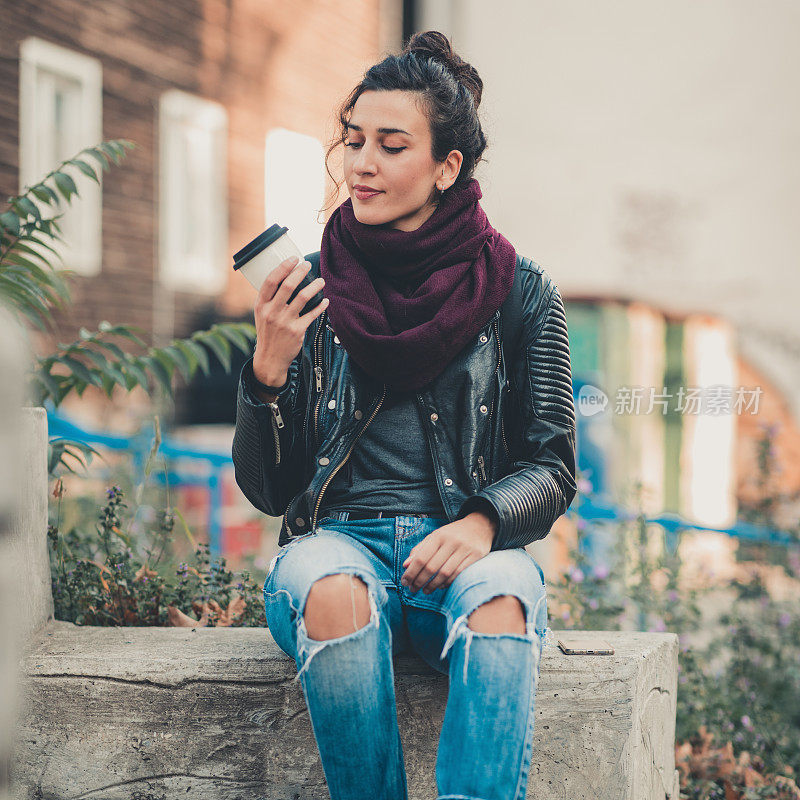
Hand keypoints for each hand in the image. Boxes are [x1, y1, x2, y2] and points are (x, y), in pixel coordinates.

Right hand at [252, 255, 328, 384]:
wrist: (269, 358)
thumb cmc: (267, 332)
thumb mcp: (261, 313)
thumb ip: (269, 298)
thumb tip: (283, 277)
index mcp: (261, 305)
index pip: (271, 280)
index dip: (283, 267)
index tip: (293, 258)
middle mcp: (271, 312)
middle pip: (288, 286)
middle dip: (300, 272)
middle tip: (308, 264)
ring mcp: (284, 322)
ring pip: (302, 298)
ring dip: (314, 286)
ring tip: (321, 280)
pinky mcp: (296, 331)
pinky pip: (312, 315)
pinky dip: (320, 306)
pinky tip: (325, 301)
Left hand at [400, 511, 495, 593]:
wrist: (480, 526)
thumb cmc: (452, 534)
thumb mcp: (435, 537)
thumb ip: (420, 550)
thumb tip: (405, 566)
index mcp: (438, 536)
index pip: (421, 558)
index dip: (411, 572)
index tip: (404, 582)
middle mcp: (451, 542)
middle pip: (431, 567)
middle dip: (419, 581)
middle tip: (412, 589)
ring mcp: (464, 549)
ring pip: (444, 573)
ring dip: (432, 585)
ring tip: (425, 590)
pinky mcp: (475, 556)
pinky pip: (458, 574)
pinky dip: (447, 583)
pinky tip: (440, 586)